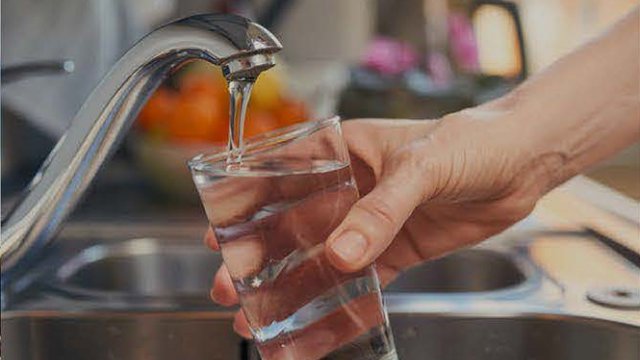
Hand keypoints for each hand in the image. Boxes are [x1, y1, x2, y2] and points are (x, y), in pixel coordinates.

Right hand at [205, 105, 548, 337]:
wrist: (521, 163)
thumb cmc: (470, 141)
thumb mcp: (420, 167)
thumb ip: (381, 209)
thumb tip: (342, 253)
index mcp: (344, 152)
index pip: (282, 176)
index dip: (247, 204)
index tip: (219, 231)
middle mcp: (351, 188)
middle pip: (294, 224)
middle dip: (260, 256)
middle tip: (232, 284)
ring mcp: (372, 221)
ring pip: (322, 256)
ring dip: (293, 284)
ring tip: (263, 312)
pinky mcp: (396, 249)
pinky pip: (362, 279)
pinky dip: (339, 299)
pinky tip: (316, 318)